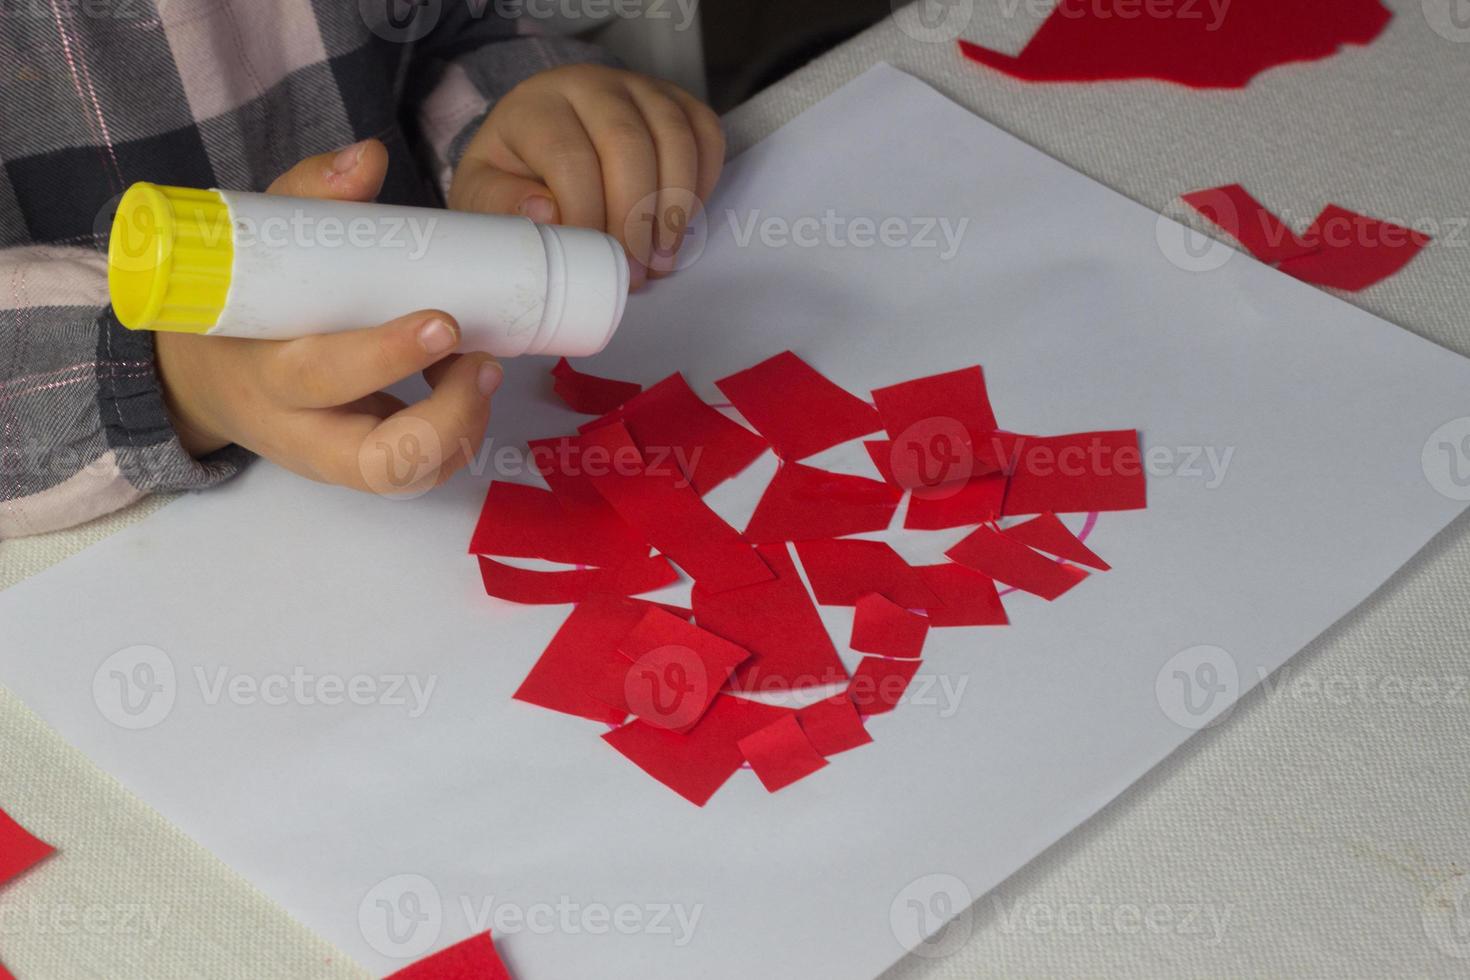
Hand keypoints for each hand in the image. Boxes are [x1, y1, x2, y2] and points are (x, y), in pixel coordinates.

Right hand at [156, 140, 502, 494]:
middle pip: (373, 460)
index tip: (443, 321)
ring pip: (404, 477)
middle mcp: (296, 431)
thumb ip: (307, 199)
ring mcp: (331, 459)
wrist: (204, 378)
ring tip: (482, 368)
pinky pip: (419, 471)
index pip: (320, 378)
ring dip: (461, 428)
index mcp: (261, 372)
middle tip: (484, 362)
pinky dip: (459, 434)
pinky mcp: (363, 467)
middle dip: (444, 417)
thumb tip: (368, 156)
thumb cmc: (242, 307)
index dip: (386, 356)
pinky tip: (468, 385)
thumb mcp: (255, 247)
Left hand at [449, 64, 724, 289]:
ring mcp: (639, 87)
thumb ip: (503, 205)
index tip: (593, 264)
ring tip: (660, 260)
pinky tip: (680, 224)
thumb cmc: (515, 175)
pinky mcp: (676, 101)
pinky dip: (702, 185)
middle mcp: (590, 84)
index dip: (588, 216)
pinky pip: (706, 136)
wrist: (541, 142)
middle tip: (635, 272)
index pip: (570, 158)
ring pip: (674, 139)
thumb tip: (548, 215)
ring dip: (674, 209)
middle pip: (628, 145)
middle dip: (635, 218)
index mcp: (537, 106)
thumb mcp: (486, 193)